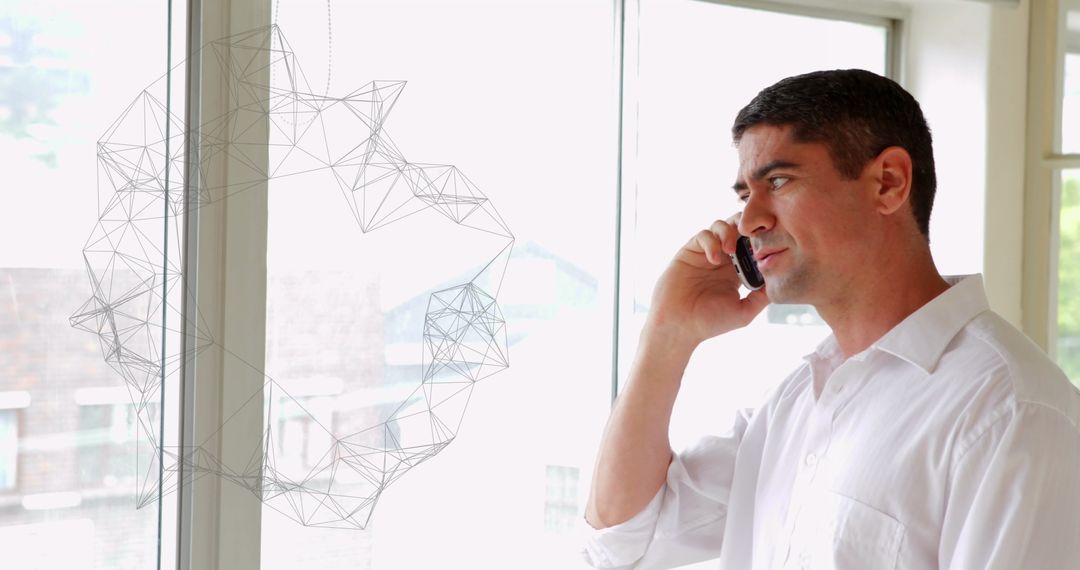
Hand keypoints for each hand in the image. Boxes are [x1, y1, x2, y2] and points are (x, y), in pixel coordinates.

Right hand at [645, 216, 769, 346]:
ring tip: (731, 249)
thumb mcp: (744, 312)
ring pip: (720, 225)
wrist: (679, 325)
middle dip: (746, 228)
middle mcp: (723, 259)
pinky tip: (714, 260)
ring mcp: (706, 253)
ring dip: (729, 232)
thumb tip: (780, 280)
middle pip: (738, 228)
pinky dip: (711, 242)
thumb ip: (761, 297)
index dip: (761, 241)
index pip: (752, 246)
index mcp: (737, 271)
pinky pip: (703, 235)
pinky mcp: (689, 251)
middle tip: (752, 238)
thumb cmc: (710, 322)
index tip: (768, 245)